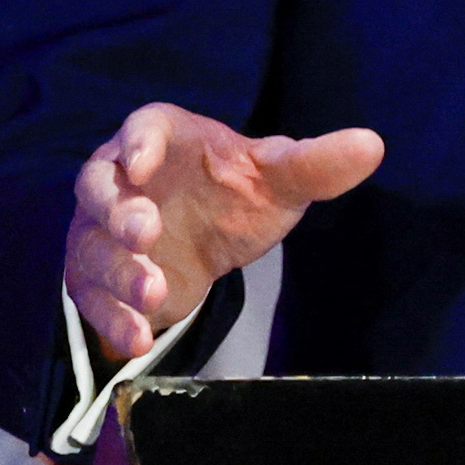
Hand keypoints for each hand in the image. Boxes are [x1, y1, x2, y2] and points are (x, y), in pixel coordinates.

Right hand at [65, 104, 382, 363]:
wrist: (201, 241)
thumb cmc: (233, 195)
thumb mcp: (277, 181)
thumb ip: (316, 163)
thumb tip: (373, 145)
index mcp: (162, 138)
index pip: (142, 126)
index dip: (139, 142)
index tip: (144, 162)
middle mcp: (120, 178)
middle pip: (99, 184)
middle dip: (118, 210)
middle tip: (145, 233)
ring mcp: (100, 229)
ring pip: (93, 244)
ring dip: (118, 270)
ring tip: (154, 292)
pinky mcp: (96, 276)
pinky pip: (92, 294)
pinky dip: (112, 316)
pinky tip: (139, 338)